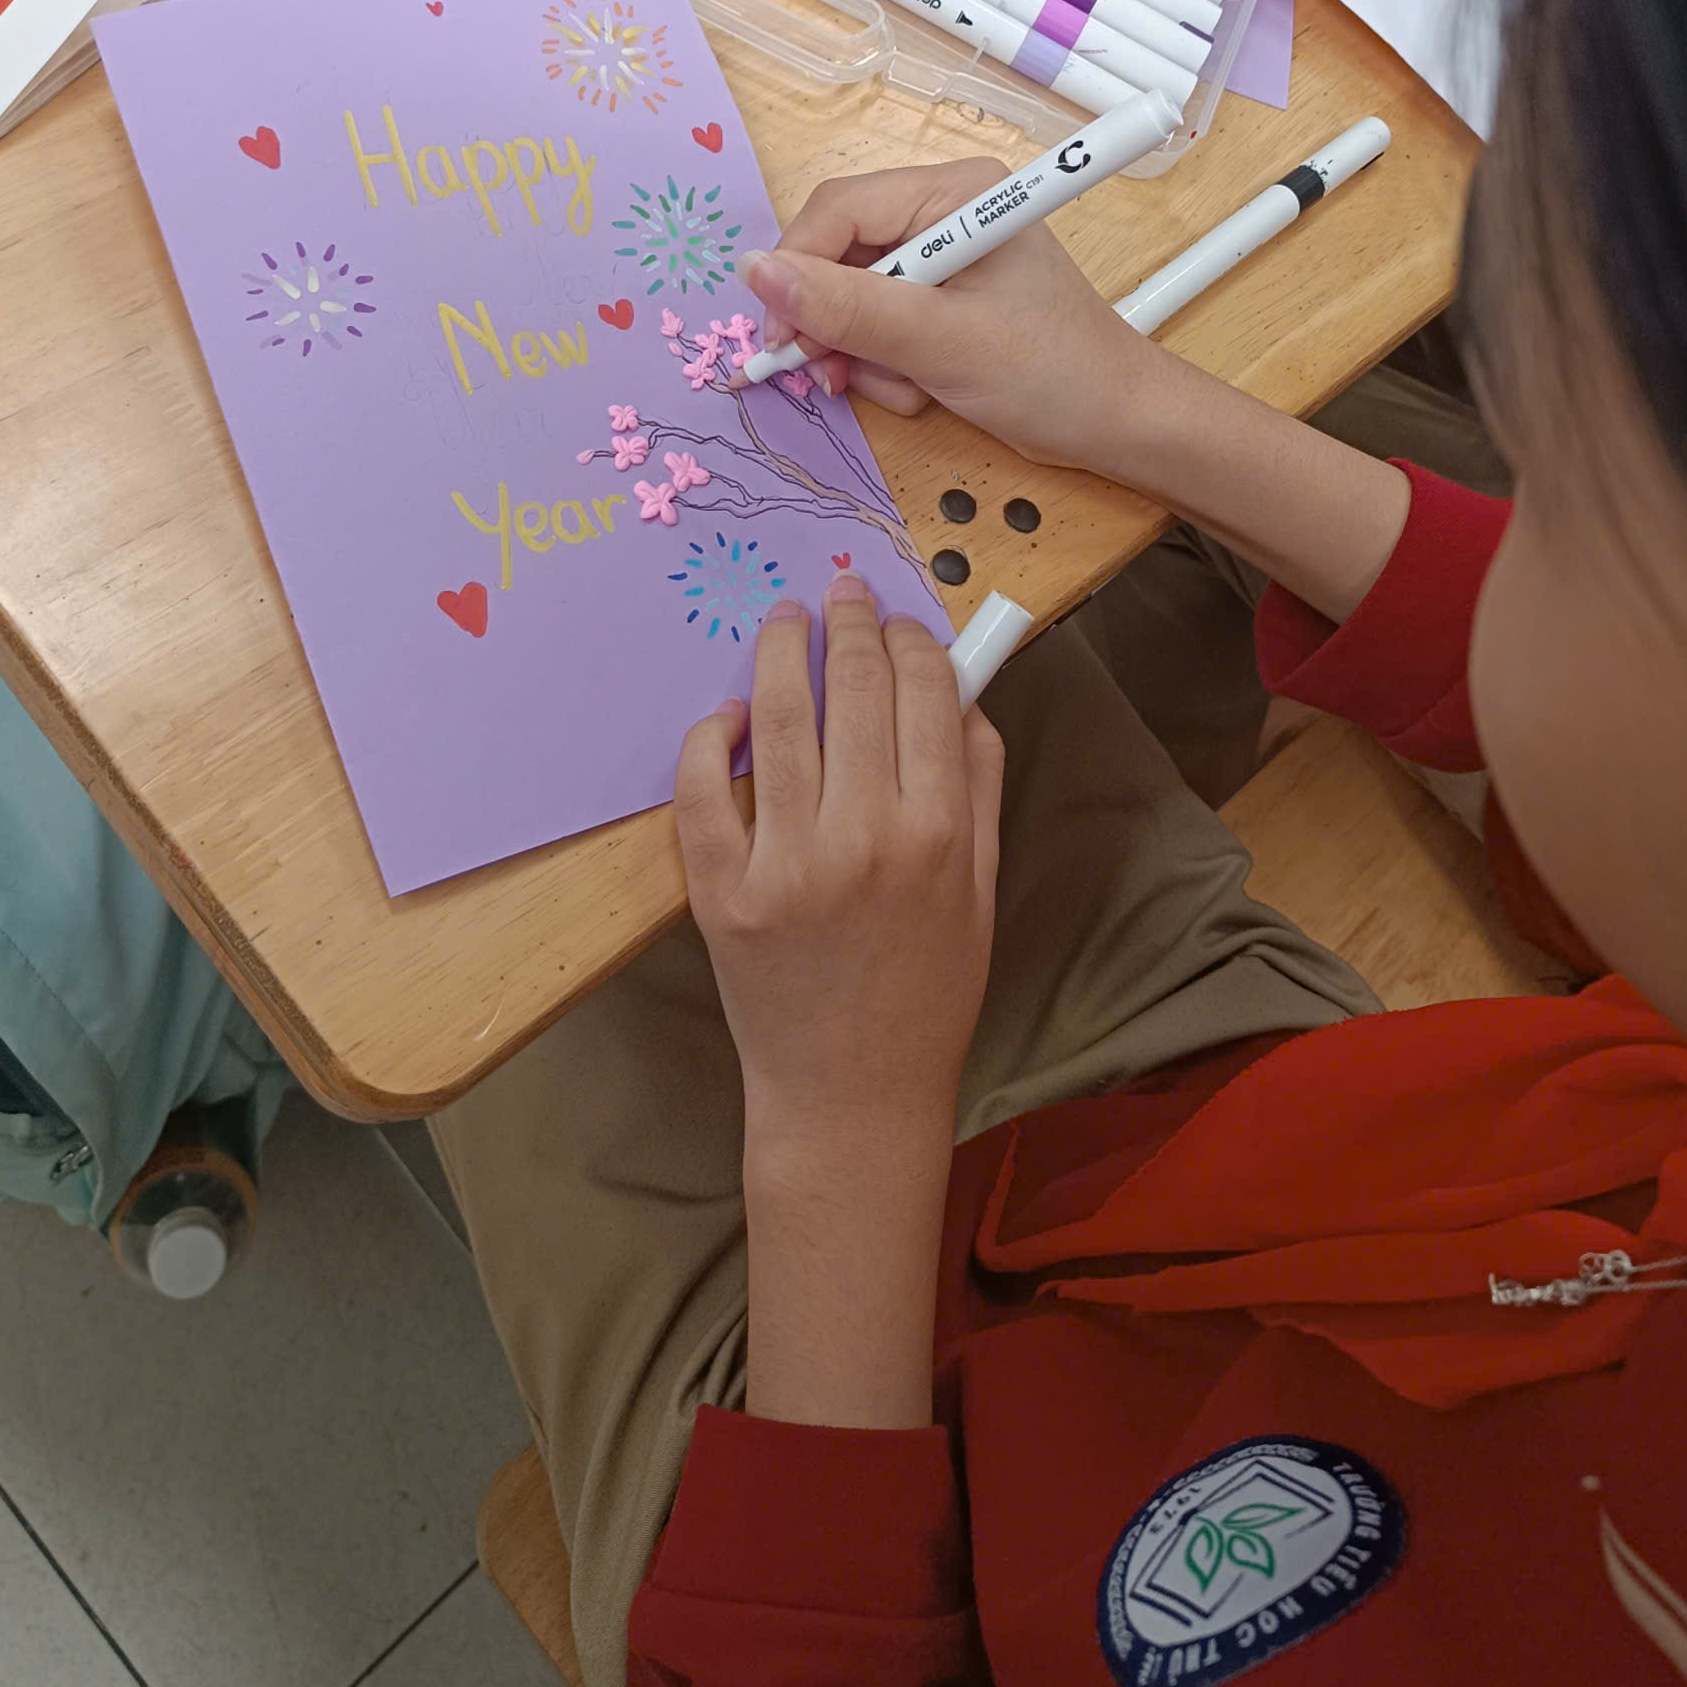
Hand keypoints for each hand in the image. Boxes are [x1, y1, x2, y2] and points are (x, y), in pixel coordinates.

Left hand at [675, 574, 1003, 1151]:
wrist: (851, 1093)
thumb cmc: (928, 992)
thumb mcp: (982, 889)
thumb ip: (980, 788)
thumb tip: (963, 695)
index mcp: (942, 832)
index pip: (926, 692)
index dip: (911, 639)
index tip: (898, 621)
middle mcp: (866, 837)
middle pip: (854, 688)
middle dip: (848, 624)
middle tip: (839, 592)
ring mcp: (788, 864)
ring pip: (776, 718)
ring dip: (779, 651)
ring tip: (782, 620)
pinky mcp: (723, 892)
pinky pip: (703, 787)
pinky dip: (711, 738)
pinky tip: (728, 717)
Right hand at [745, 158, 1158, 471]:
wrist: (1117, 426)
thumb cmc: (1052, 374)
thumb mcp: (939, 343)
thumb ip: (847, 308)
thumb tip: (755, 271)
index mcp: (953, 193)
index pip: (837, 211)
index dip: (796, 272)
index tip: (779, 339)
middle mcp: (943, 213)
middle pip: (837, 256)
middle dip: (834, 324)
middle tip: (832, 375)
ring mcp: (942, 260)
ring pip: (851, 300)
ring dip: (864, 355)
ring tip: (908, 388)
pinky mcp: (943, 302)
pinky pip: (879, 326)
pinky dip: (887, 366)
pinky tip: (925, 391)